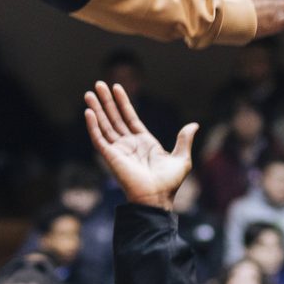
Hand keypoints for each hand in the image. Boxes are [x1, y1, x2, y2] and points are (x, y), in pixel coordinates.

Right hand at [84, 82, 195, 209]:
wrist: (157, 198)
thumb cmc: (169, 183)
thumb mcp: (182, 159)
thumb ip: (184, 140)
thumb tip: (194, 125)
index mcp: (144, 142)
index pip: (130, 117)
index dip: (123, 102)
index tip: (116, 87)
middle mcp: (129, 144)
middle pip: (115, 117)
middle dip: (106, 101)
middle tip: (98, 84)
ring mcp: (118, 149)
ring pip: (105, 125)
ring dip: (97, 109)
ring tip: (89, 93)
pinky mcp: (110, 157)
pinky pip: (99, 139)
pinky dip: (93, 126)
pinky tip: (89, 112)